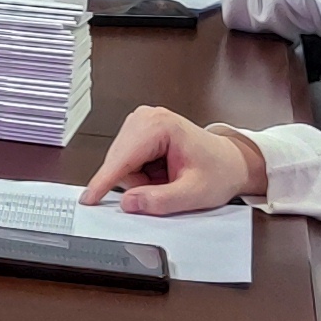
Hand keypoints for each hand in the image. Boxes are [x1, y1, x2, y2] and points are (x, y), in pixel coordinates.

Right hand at [77, 106, 265, 213]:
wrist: (230, 162)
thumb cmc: (219, 171)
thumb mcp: (194, 193)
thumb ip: (161, 201)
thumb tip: (129, 203)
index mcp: (160, 125)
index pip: (123, 158)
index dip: (105, 182)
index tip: (89, 198)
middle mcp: (146, 117)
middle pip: (120, 162)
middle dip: (138, 183)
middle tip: (167, 187)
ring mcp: (141, 122)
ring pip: (121, 164)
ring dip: (140, 180)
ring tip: (167, 179)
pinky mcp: (138, 132)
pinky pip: (126, 162)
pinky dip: (142, 175)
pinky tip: (161, 173)